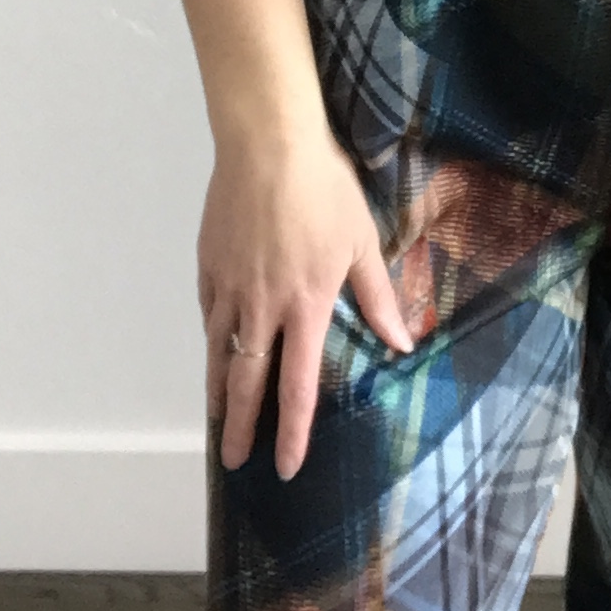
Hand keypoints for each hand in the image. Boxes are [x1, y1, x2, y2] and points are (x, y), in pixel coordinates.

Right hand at [196, 127, 416, 479]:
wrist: (267, 145)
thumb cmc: (324, 189)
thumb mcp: (361, 242)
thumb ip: (378, 298)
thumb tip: (402, 343)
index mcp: (305, 306)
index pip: (296, 386)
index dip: (291, 431)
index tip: (285, 465)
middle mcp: (262, 307)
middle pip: (247, 382)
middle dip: (241, 428)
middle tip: (234, 462)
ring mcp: (229, 288)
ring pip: (218, 354)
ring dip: (219, 394)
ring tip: (219, 421)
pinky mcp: (208, 266)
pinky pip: (209, 315)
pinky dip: (212, 341)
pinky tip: (214, 352)